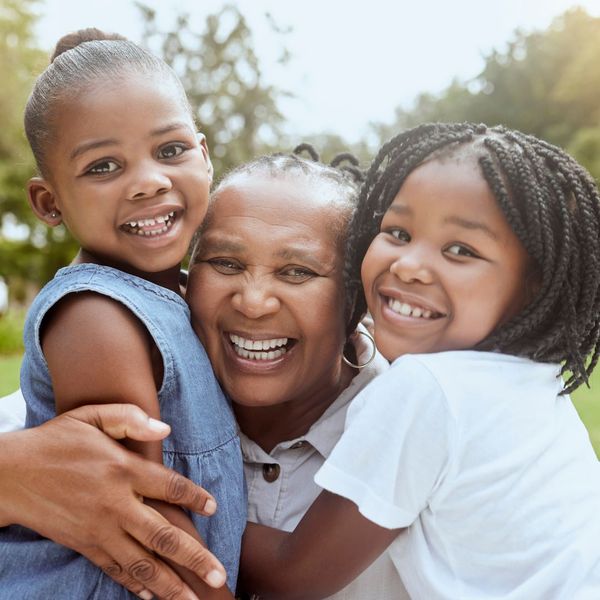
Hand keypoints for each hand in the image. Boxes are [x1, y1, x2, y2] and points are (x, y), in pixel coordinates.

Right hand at [0, 403, 226, 599]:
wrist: (11, 475)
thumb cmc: (55, 441)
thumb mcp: (90, 416)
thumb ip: (129, 418)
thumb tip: (165, 430)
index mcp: (121, 469)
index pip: (169, 486)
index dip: (194, 497)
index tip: (214, 508)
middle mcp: (115, 504)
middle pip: (162, 535)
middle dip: (194, 557)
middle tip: (218, 575)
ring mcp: (99, 529)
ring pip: (142, 562)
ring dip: (170, 584)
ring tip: (194, 599)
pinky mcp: (85, 545)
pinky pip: (115, 570)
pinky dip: (136, 585)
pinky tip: (154, 597)